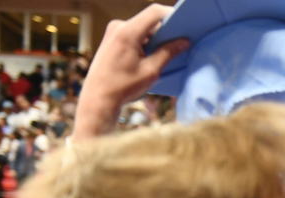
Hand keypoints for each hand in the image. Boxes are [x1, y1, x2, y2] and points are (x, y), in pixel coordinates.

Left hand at [75, 4, 188, 140]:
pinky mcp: (112, 38)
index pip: (155, 12)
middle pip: (149, 21)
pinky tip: (151, 57)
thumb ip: (168, 53)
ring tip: (166, 54)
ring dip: (156, 38)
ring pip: (142, 28)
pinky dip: (146, 42)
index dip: (172, 15)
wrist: (98, 97)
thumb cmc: (123, 86)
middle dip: (165, 30)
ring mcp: (113, 31)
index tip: (186, 25)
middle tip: (180, 43)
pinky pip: (134, 34)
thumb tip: (184, 41)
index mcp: (128, 32)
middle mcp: (118, 26)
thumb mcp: (151, 71)